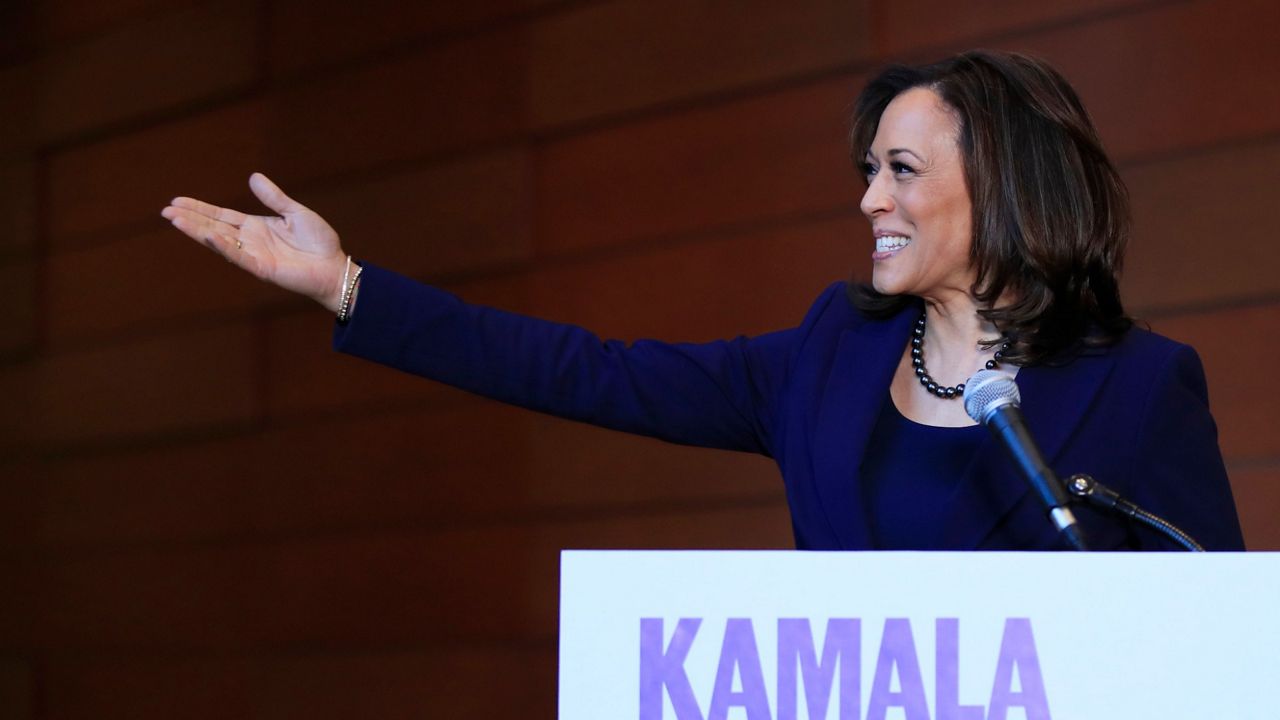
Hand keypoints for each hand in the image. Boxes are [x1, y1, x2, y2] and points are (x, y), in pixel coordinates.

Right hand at [162, 173, 348, 311]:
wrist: (335, 267)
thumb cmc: (319, 242)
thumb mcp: (295, 212)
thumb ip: (274, 197)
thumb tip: (253, 177)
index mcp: (255, 227)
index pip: (221, 216)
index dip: (200, 209)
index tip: (177, 201)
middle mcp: (250, 241)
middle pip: (213, 226)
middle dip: (190, 219)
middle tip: (165, 211)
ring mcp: (254, 255)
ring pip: (219, 241)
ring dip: (197, 231)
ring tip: (175, 220)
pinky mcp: (263, 269)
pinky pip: (239, 257)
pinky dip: (224, 246)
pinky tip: (208, 235)